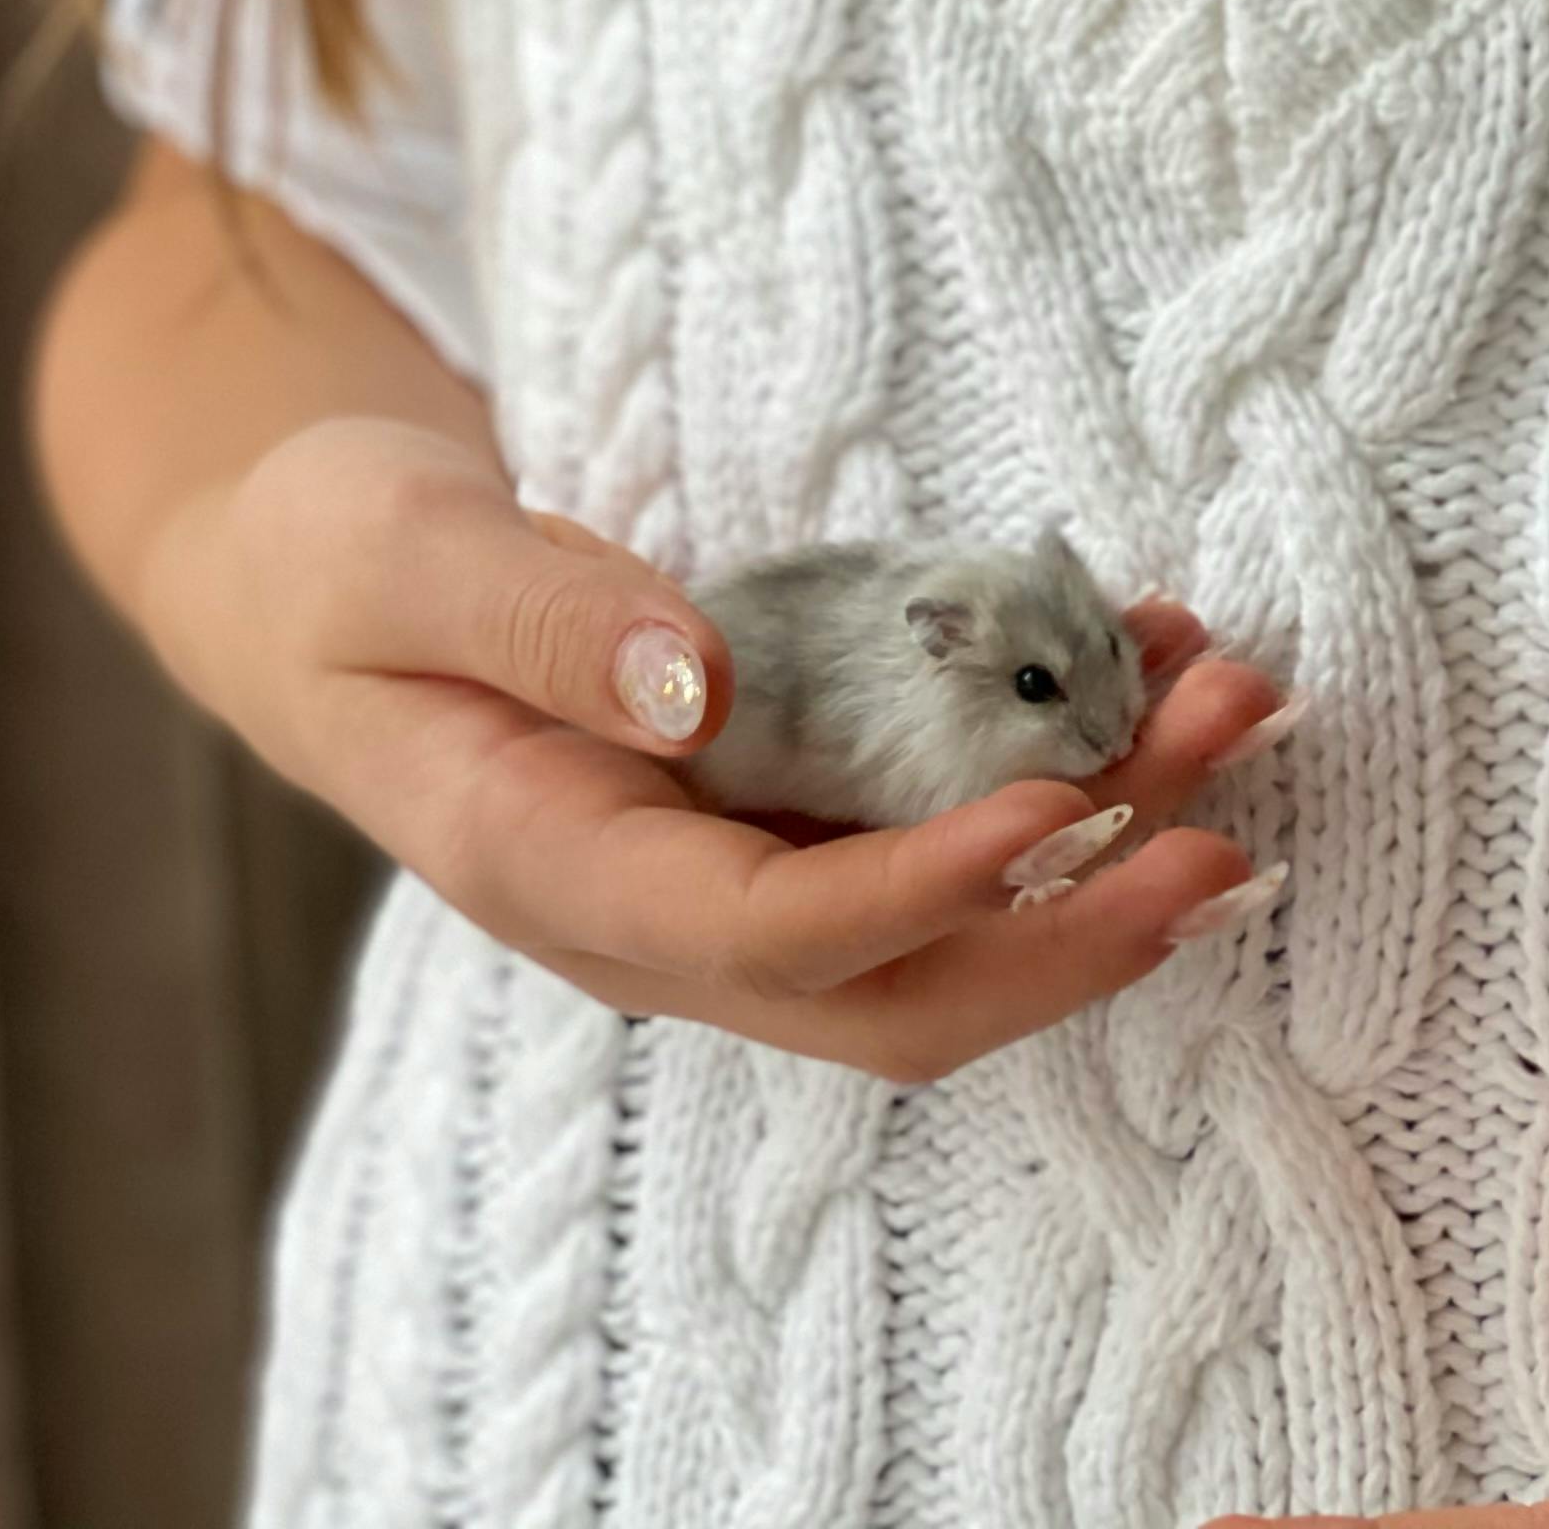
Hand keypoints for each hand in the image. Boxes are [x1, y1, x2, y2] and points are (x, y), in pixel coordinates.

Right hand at [146, 415, 1289, 1081]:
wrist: (313, 589)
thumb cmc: (341, 567)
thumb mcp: (402, 561)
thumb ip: (536, 614)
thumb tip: (696, 677)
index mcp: (554, 868)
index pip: (765, 938)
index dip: (920, 895)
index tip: (1056, 814)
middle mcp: (659, 917)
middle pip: (899, 987)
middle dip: (1075, 913)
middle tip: (1227, 805)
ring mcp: (728, 883)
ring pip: (949, 926)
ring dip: (1105, 838)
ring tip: (1235, 708)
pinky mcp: (780, 821)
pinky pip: (938, 832)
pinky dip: (1061, 768)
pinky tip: (1152, 664)